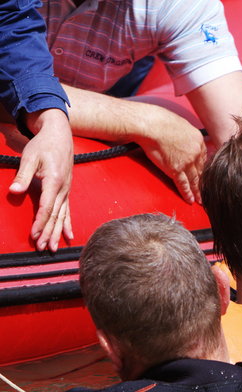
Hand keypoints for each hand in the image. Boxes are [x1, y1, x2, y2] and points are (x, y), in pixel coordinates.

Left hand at [9, 109, 73, 250]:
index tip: (34, 234)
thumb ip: (23, 176)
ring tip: (53, 247)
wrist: (60, 135)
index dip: (40, 222)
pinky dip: (67, 224)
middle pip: (55, 215)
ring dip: (57, 232)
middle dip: (49, 232)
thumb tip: (14, 191)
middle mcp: (63, 189)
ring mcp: (66, 191)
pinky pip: (68, 210)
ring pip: (62, 215)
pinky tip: (69, 235)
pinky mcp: (66, 191)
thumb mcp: (29, 157)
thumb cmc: (44, 145)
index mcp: (54, 181)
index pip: (47, 207)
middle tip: (43, 248)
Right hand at [137, 106, 206, 203]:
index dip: (202, 167)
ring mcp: (187, 162)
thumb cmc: (160, 120)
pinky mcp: (175, 169)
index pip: (203, 157)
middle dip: (203, 181)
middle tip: (207, 190)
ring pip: (195, 180)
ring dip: (197, 191)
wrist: (151, 125)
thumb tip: (182, 136)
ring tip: (200, 200)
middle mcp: (196, 152)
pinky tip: (190, 200)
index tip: (203, 173)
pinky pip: (183, 184)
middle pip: (201, 170)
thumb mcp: (180, 123)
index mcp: (198, 140)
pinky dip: (187, 193)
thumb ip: (185, 134)